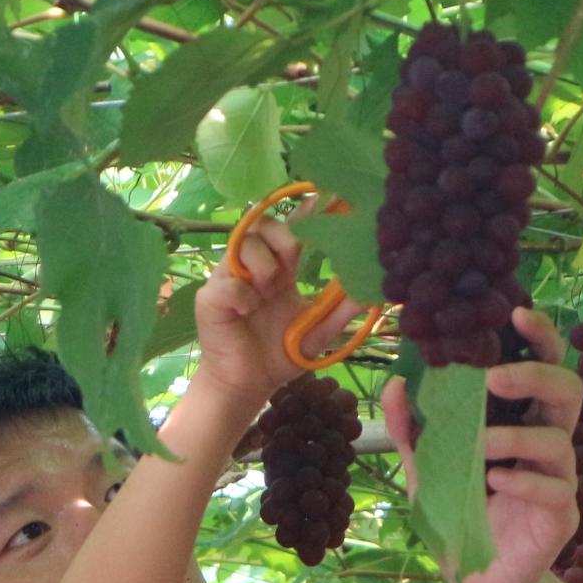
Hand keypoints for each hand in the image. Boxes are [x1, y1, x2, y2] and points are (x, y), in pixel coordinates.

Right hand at [194, 211, 364, 407]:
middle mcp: (254, 266)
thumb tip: (372, 293)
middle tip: (292, 260)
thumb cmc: (279, 354)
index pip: (293, 229)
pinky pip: (227, 284)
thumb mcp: (317, 332)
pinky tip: (249, 311)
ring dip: (263, 265)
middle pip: (264, 223)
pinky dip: (243, 296)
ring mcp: (230, 279)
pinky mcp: (210, 298)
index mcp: (280, 268)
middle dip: (283, 236)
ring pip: (243, 244)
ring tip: (268, 290)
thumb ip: (341, 312)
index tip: (329, 197)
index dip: (308, 212)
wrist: (248, 384)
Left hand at [382, 308, 582, 582]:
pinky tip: (495, 482)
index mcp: (520, 419)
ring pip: (560, 440)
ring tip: (483, 444)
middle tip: (494, 379)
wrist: (474, 581)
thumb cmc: (457, 516)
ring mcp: (559, 479)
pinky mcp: (561, 517)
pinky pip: (555, 489)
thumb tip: (395, 383)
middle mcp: (546, 441)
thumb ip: (413, 430)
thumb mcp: (426, 470)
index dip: (538, 335)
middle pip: (568, 390)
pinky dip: (523, 480)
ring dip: (519, 435)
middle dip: (536, 374)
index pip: (541, 364)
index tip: (514, 312)